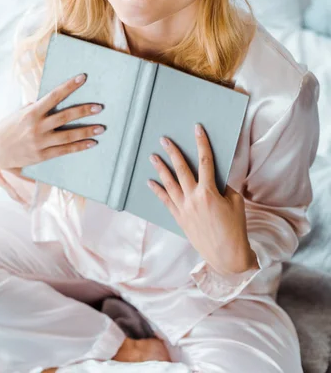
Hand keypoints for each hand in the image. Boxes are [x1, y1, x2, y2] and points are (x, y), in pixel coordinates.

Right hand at [0, 73, 105, 170]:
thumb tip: (51, 99)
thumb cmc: (8, 127)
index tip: (82, 78)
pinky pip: (64, 151)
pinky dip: (79, 147)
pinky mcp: (42, 155)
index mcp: (31, 112)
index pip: (53, 96)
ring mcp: (40, 142)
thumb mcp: (19, 113)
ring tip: (101, 127)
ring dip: (86, 131)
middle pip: (64, 117)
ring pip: (67, 136)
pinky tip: (91, 143)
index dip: (68, 86)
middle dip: (83, 111)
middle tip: (99, 107)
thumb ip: (36, 106)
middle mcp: (36, 127)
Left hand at [147, 124, 258, 275]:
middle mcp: (193, 198)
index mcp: (209, 192)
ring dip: (160, 169)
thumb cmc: (235, 227)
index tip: (197, 129)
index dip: (201, 143)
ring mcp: (184, 208)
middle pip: (181, 169)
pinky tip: (150, 182)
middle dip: (172, 152)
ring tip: (152, 156)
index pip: (205, 161)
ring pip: (169, 184)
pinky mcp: (179, 218)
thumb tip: (216, 175)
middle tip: (164, 139)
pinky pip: (165, 201)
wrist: (227, 256)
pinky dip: (157, 191)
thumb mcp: (235, 202)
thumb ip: (224, 186)